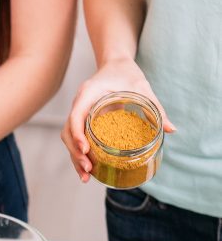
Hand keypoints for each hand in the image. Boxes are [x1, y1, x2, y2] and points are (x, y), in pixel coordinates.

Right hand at [61, 58, 174, 181]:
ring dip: (75, 157)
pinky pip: (76, 138)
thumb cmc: (127, 73)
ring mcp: (79, 112)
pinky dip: (79, 153)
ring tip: (86, 176)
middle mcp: (79, 104)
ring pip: (69, 138)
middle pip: (68, 132)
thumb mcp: (142, 87)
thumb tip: (171, 130)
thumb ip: (155, 107)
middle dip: (76, 152)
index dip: (78, 134)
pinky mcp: (83, 120)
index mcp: (88, 93)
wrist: (115, 64)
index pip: (76, 116)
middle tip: (88, 168)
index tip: (86, 149)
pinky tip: (88, 167)